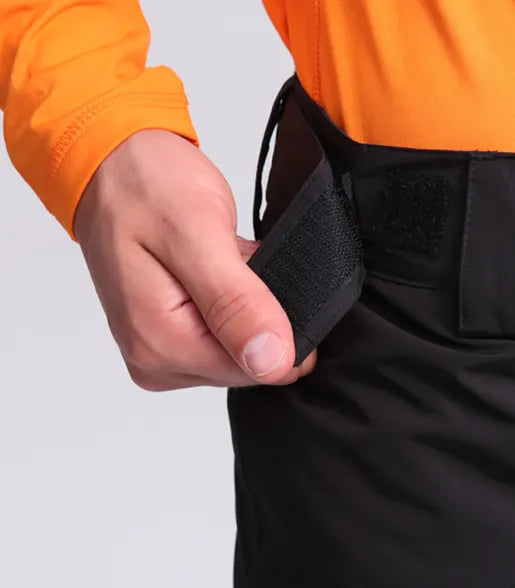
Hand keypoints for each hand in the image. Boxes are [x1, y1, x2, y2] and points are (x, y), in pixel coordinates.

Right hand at [74, 128, 316, 388]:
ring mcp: (158, 353)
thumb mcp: (198, 233)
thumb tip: (274, 363)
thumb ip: (237, 305)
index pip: (258, 369)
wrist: (108, 165)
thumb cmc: (143, 185)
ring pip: (240, 350)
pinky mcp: (166, 342)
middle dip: (257, 312)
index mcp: (160, 343)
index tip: (257, 275)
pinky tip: (216, 274)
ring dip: (244, 306)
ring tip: (219, 262)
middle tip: (232, 261)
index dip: (278, 324)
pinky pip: (223, 337)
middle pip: (248, 363)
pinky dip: (231, 305)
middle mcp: (154, 359)